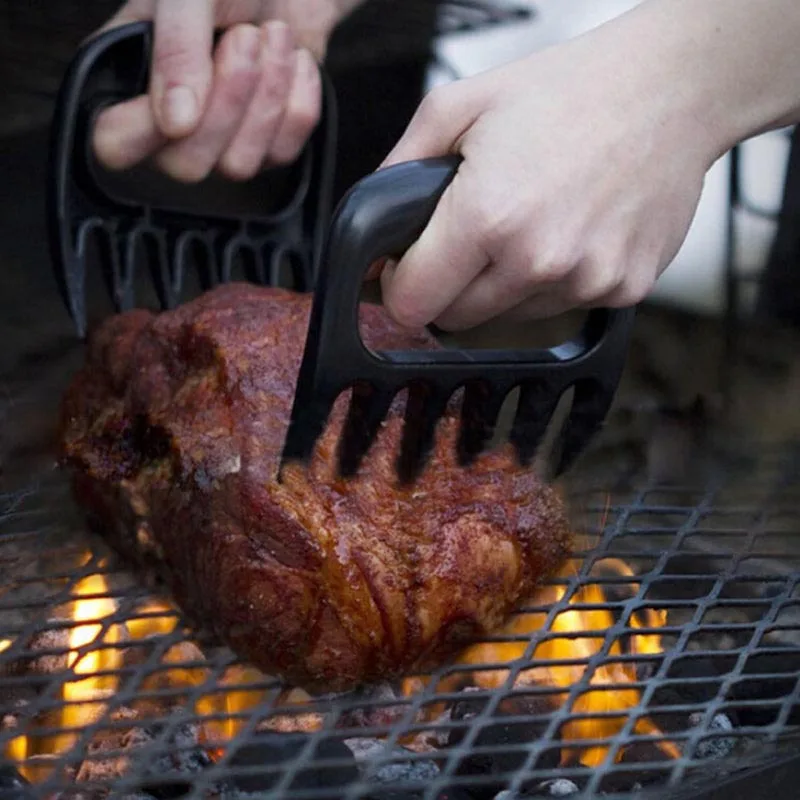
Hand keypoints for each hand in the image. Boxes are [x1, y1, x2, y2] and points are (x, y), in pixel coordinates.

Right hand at [91, 0, 340, 182]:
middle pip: (187, 165)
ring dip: (268, 94)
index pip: (114, 144)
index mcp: (126, 79)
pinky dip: (299, 100)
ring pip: (238, 166)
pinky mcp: (268, 145)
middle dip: (227, 100)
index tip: (189, 84)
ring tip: (274, 36)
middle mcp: (169, 125)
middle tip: (245, 36)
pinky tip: (295, 59)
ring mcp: (221, 142)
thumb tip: (176, 124)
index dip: (146, 130)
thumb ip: (175, 50)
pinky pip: (282, 153)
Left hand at [375, 17, 719, 330]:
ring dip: (503, 286)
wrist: (671, 89)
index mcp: (487, 217)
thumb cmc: (572, 90)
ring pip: (510, 317)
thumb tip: (375, 220)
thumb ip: (399, 167)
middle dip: (447, 289)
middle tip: (466, 242)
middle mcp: (537, 261)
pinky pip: (563, 307)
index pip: (413, 303)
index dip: (400, 288)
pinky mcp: (622, 291)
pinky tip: (569, 231)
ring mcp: (584, 281)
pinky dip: (554, 282)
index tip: (406, 272)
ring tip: (528, 224)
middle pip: (457, 320)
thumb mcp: (459, 106)